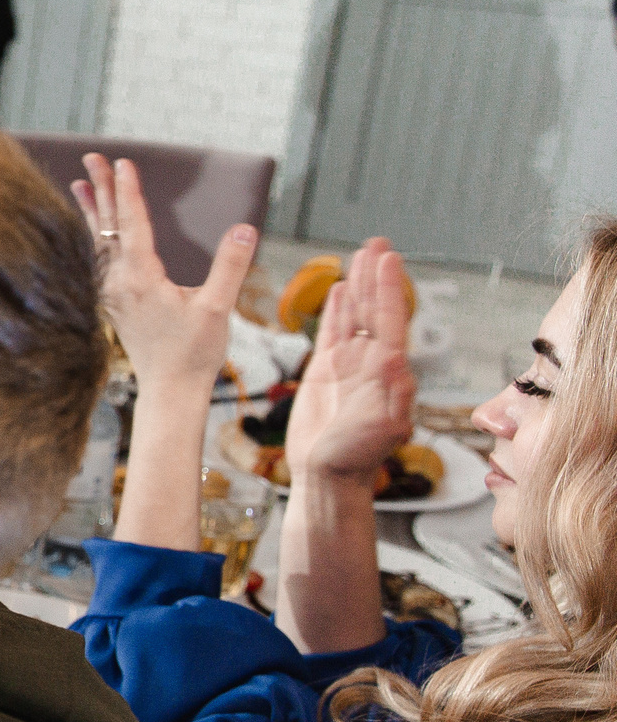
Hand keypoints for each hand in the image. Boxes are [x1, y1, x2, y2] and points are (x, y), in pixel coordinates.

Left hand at [73, 154, 255, 391]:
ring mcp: (112, 293)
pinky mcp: (113, 303)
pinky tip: (93, 230)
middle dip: (102, 189)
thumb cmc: (194, 353)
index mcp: (142, 278)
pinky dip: (95, 236)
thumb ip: (230, 266)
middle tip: (92, 156)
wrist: (170, 390)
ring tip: (81, 183)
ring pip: (99, 242)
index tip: (122, 163)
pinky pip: (98, 260)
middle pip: (108, 226)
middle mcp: (119, 282)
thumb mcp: (218, 308)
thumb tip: (245, 229)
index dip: (127, 191)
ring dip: (93, 210)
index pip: (133, 224)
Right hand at [284, 240, 415, 480]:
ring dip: (358, 285)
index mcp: (390, 373)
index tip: (387, 258)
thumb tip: (395, 360)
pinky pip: (333, 332)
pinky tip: (338, 289)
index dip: (389, 288)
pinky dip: (335, 309)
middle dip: (376, 276)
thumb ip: (391, 396)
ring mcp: (350, 366)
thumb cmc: (356, 459)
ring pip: (355, 315)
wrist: (328, 478)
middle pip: (375, 309)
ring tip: (359, 255)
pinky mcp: (326, 372)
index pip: (391, 320)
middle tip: (376, 243)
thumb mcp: (380, 429)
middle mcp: (373, 363)